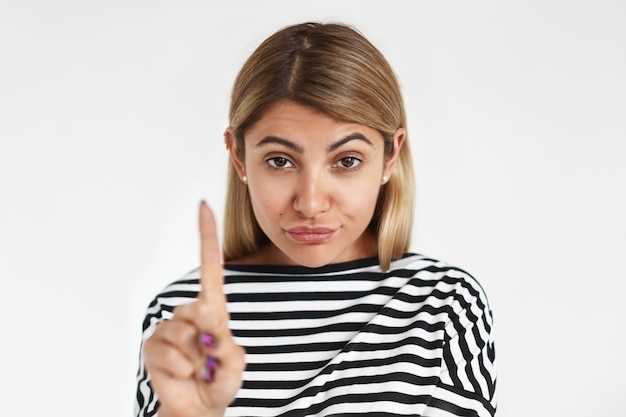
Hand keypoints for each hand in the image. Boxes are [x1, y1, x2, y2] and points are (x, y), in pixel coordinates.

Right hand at [143, 202, 245, 416]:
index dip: (206, 237)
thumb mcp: (234, 365)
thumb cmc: (218, 381)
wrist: (197, 408)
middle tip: (212, 359)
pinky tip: (185, 374)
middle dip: (209, 336)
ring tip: (199, 369)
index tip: (203, 206)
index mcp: (212, 308)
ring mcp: (169, 329)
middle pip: (198, 308)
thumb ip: (227, 346)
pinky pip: (168, 352)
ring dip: (196, 358)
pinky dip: (181, 367)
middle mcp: (189, 313)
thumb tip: (209, 323)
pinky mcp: (153, 346)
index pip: (209, 267)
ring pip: (183, 333)